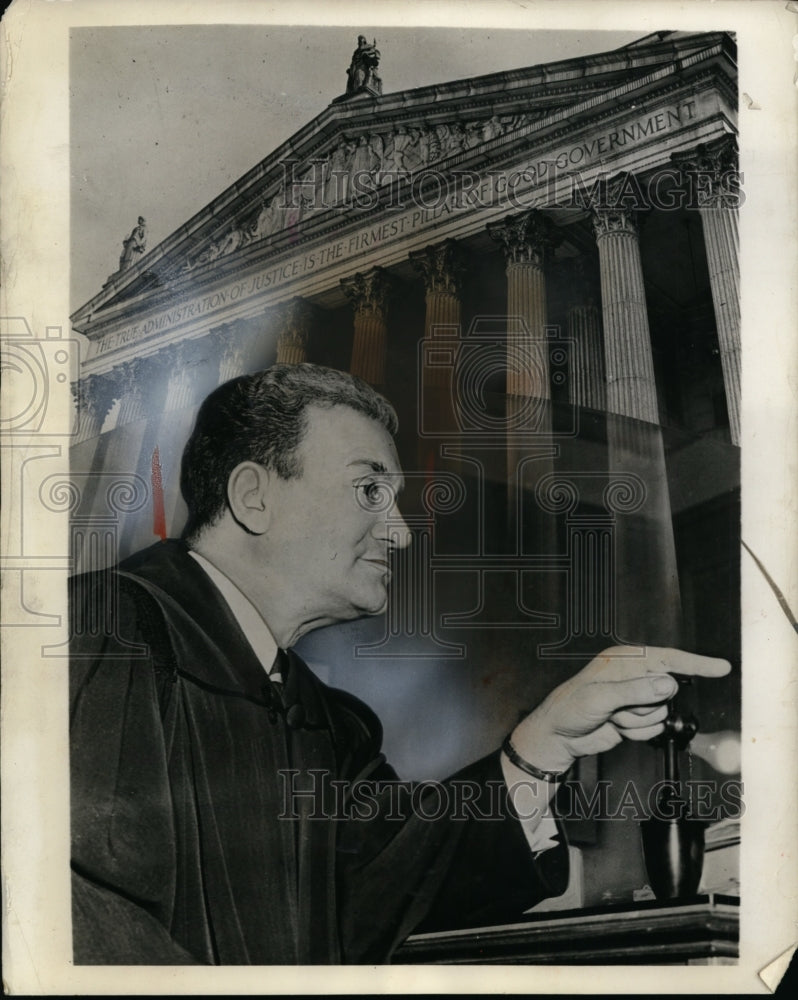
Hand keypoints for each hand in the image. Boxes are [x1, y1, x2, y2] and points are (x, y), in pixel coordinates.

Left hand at [509, 646, 730, 773]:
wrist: (559, 736)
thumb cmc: (570, 708)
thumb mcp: (600, 697)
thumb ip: (635, 691)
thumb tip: (668, 683)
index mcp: (624, 660)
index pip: (667, 658)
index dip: (696, 663)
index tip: (721, 667)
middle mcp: (633, 676)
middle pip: (667, 690)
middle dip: (645, 705)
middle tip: (617, 708)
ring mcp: (636, 699)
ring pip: (661, 712)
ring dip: (638, 721)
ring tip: (613, 718)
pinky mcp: (636, 718)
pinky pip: (654, 729)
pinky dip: (637, 733)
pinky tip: (616, 728)